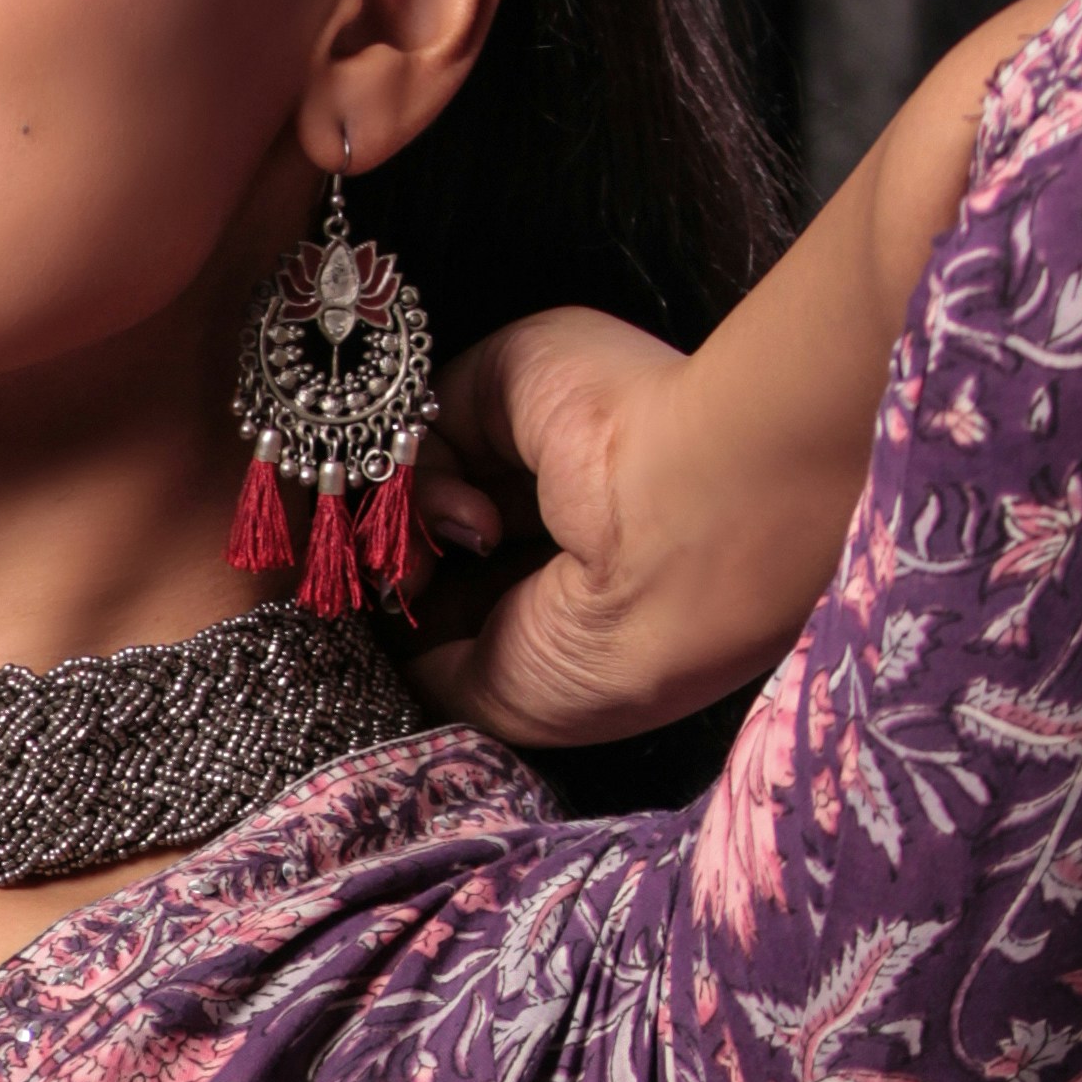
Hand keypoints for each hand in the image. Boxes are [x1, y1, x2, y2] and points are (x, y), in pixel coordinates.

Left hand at [402, 303, 728, 746]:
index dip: (423, 622)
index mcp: (589, 589)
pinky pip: (426, 427)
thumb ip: (440, 677)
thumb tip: (393, 660)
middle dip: (403, 576)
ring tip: (420, 577)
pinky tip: (469, 524)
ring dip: (405, 537)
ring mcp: (540, 441)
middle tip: (393, 607)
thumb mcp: (517, 703)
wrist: (688, 540)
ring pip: (424, 480)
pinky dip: (419, 484)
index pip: (476, 597)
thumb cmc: (624, 644)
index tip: (394, 648)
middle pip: (441, 534)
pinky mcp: (511, 378)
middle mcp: (566, 508)